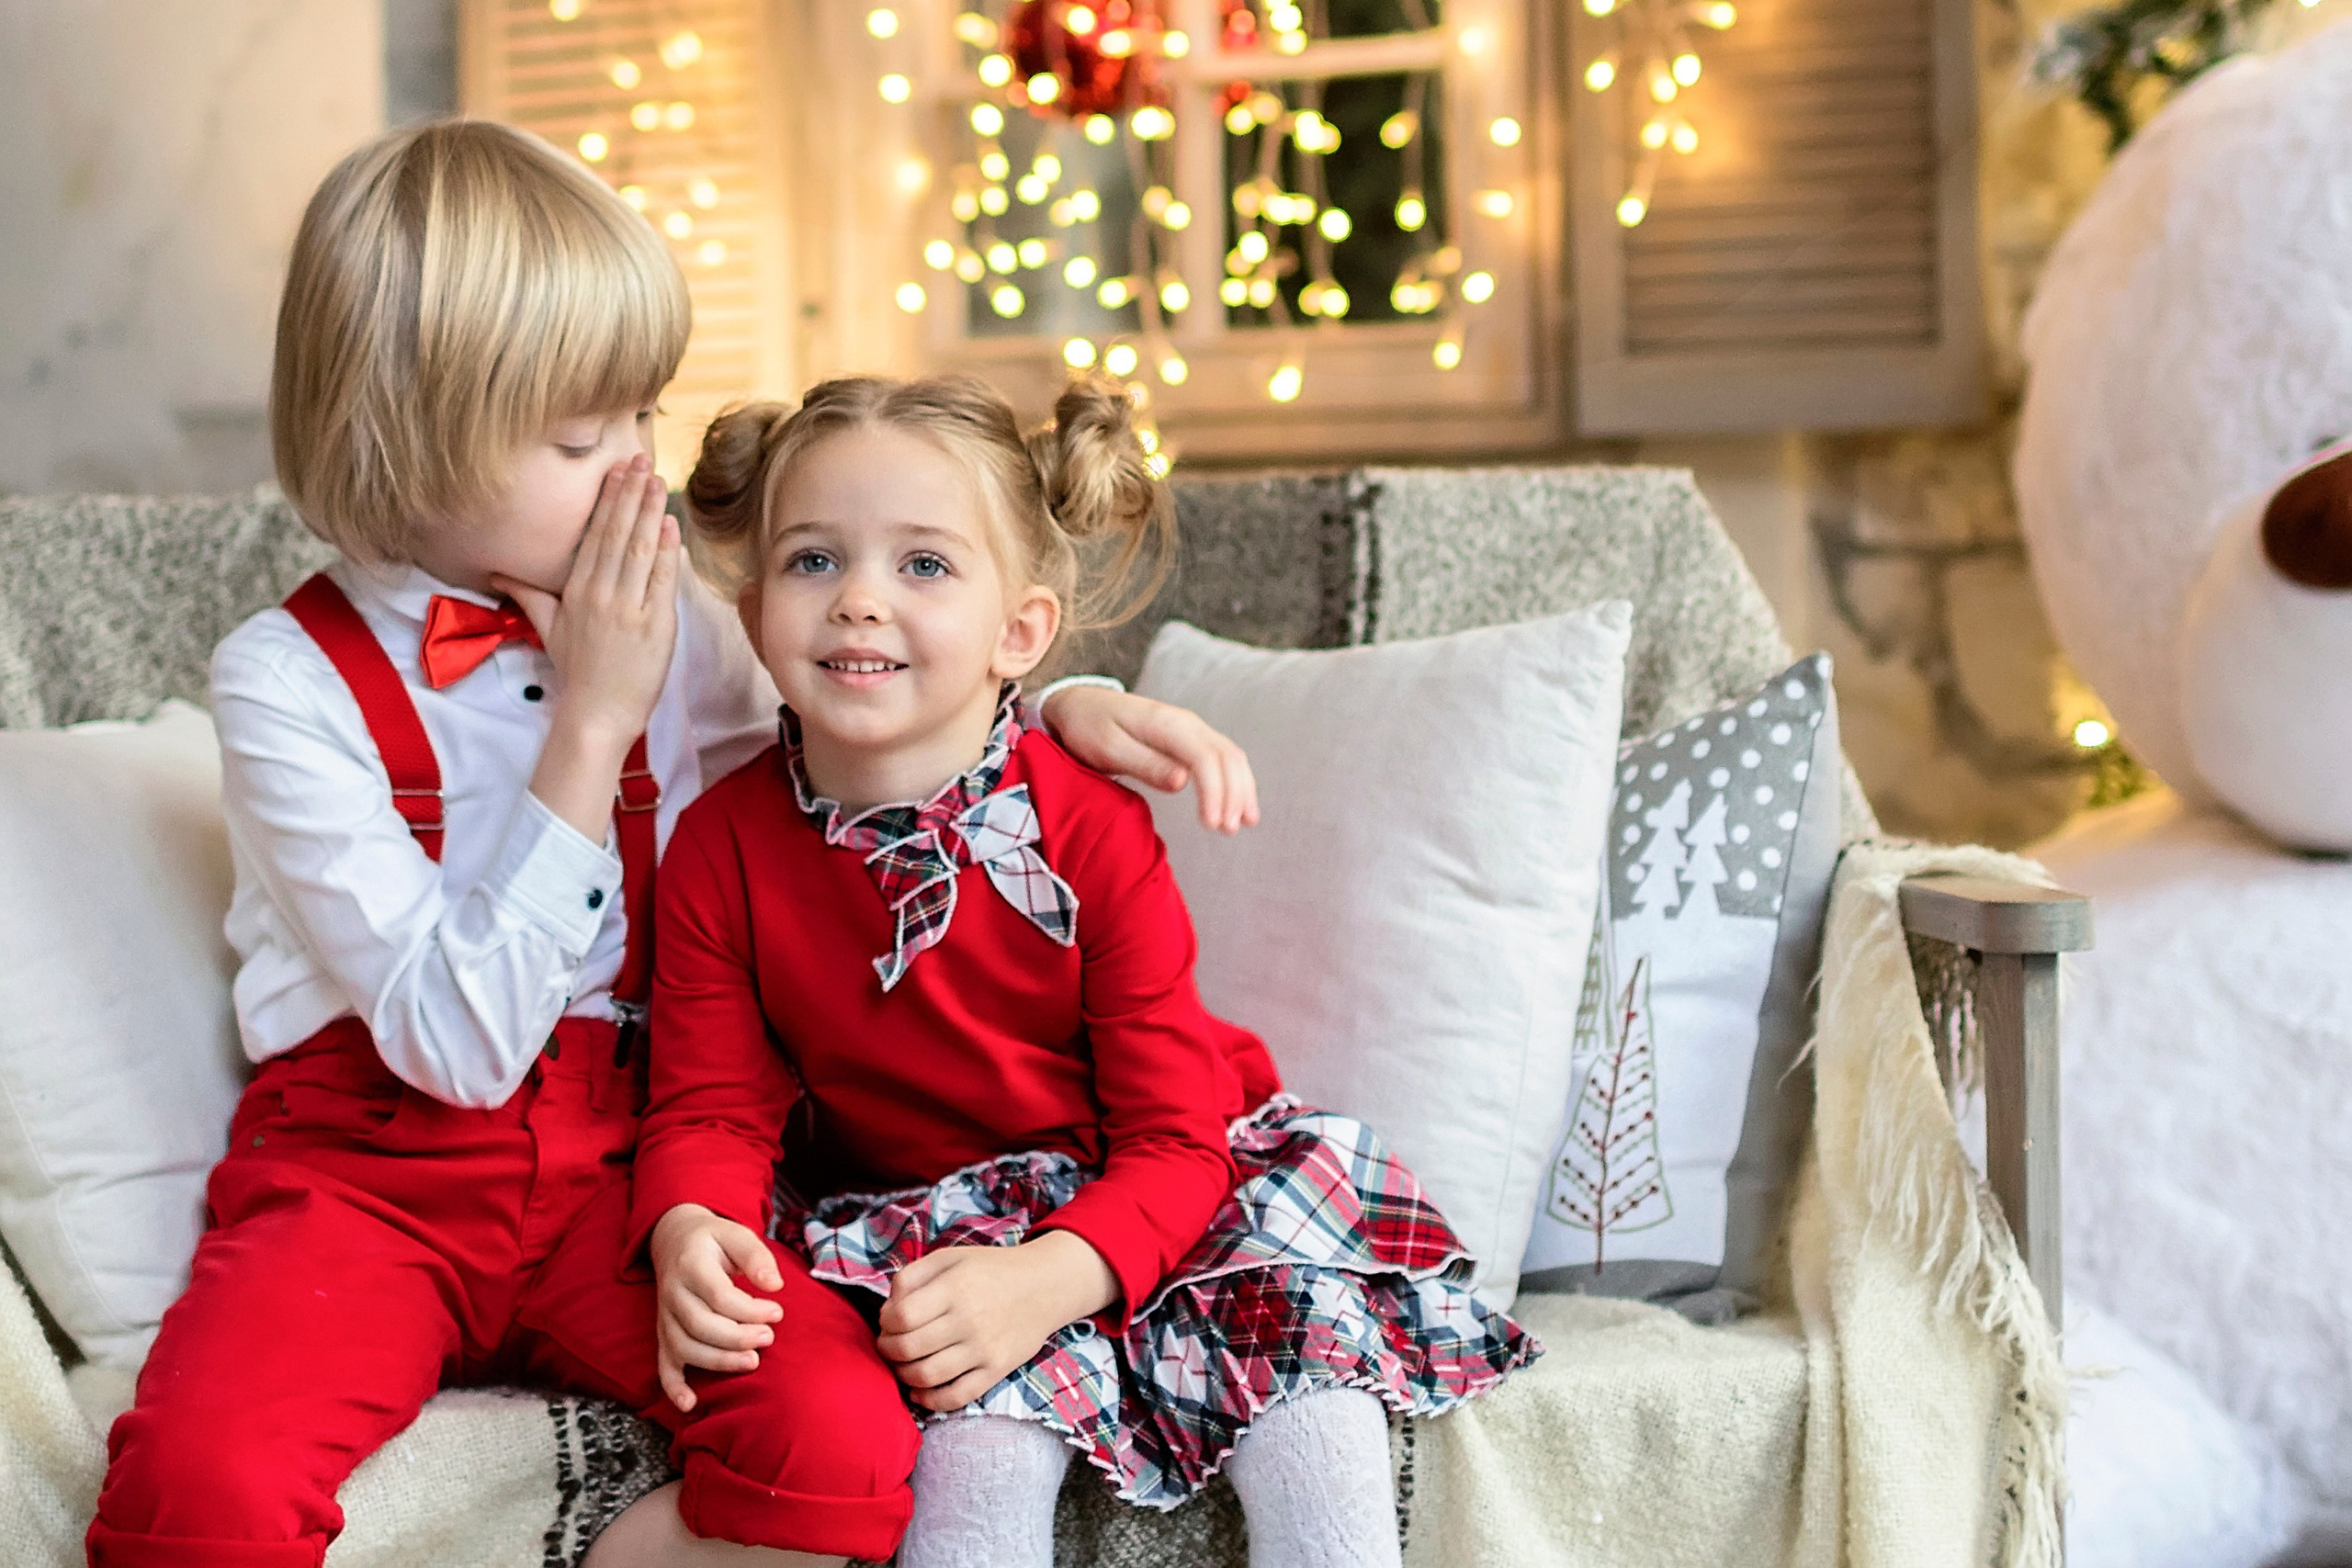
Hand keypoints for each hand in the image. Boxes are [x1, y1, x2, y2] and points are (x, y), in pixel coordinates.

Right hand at [494, 453, 680, 747]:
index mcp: (577, 591)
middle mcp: (601, 594)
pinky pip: (662, 580)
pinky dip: (667, 550)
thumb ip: (529, 594)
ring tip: (657, 480)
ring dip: (649, 512)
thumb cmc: (577, 672)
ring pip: (640, 550)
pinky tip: (670, 524)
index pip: (595, 536)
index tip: (618, 471)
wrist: (597, 714)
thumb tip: (499, 571)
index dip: (608, 500)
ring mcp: (629, 609)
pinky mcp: (654, 625)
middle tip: (641, 460)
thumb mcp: (548, 629)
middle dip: (630, 494)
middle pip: (617, 534)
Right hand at [647, 1203, 784, 1413]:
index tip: (778, 1312)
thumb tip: (775, 1285)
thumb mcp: (736, 1233)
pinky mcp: (663, 1334)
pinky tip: (690, 1404)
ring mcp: (664, 1316)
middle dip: (738, 1338)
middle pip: (701, 1326)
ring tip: (752, 1362)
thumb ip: (756, 1256)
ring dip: (718, 1361)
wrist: (674, 1240)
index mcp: (691, 1265)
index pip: (719, 1296)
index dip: (751, 1310)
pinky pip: (662, 1365)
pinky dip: (673, 1387)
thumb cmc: (714, 1240)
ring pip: (684, 1348)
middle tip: (769, 1338)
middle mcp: (672, 1293)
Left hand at [875, 1232, 1119, 1412]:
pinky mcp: (996, 1370)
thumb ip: (913, 1275)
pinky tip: (919, 1391)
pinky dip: (931, 1400)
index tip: (888, 1321)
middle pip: (909, 1348)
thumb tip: (887, 1309)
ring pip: (927, 1376)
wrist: (1045, 1286)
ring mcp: (984, 1349)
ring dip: (903, 1374)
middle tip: (889, 1344)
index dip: (885, 1322)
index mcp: (954, 1287)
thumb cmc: (991, 1270)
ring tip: (903, 1364)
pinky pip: (957, 1397)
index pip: (901, 1316)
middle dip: (888, 1349)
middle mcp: (969, 1319)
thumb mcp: (950, 1258)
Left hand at [1040, 687, 1258, 834]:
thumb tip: (1182, 782)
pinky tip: (1238, 804)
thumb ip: (1145, 764)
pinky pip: (1223, 757)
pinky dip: (1235, 780)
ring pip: (1230, 756)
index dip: (1214, 792)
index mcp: (1166, 724)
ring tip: (1244, 824)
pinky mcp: (1190, 737)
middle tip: (1228, 831)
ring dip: (1241, 790)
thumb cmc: (1089, 728)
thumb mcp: (1109, 749)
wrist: (1080, 704)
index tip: (1211, 824)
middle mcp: (1186, 722)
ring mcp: (1191, 728)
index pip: (1205, 758)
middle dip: (1234, 795)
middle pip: (1226, 757)